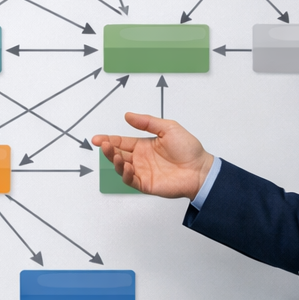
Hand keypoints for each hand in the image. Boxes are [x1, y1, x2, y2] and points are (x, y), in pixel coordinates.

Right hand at [91, 113, 213, 198]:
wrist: (200, 169)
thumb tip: (128, 116)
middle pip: (118, 154)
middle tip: (104, 145)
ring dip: (114, 161)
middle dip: (108, 150)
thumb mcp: (168, 127)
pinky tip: (126, 166)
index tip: (98, 138)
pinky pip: (130, 180)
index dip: (109, 140)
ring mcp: (142, 172)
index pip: (121, 142)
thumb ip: (147, 122)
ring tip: (115, 155)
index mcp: (144, 145)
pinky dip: (125, 174)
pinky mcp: (146, 184)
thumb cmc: (188, 149)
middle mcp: (141, 159)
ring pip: (121, 167)